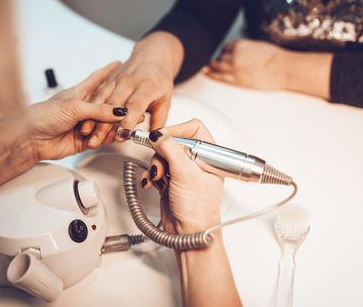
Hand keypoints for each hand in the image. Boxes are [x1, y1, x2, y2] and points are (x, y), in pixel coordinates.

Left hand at [24, 62, 128, 160]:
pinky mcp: (83, 141)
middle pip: (106, 104)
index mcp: (78, 94)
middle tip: (136, 102)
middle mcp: (83, 108)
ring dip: (118, 123)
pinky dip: (110, 137)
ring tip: (133, 120)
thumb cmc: (43, 116)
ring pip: (106, 123)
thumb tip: (119, 111)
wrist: (30, 138)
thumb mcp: (74, 107)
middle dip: (121, 103)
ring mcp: (84, 125)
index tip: (119, 63)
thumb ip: (98, 110)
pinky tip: (118, 135)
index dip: (108, 71)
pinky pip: (102, 138)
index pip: (97, 79)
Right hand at [79, 32, 183, 147]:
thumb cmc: (160, 79)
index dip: (127, 122)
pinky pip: (97, 94)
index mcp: (146, 87)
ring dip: (92, 118)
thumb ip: (159, 120)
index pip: (135, 106)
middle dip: (103, 125)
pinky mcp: (109, 79)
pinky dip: (89, 108)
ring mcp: (117, 79)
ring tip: (86, 134)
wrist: (152, 55)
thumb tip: (154, 138)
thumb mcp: (166, 100)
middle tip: (96, 141)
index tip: (121, 136)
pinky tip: (84, 120)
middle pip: (114, 106)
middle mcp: (130, 82)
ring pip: (101, 100)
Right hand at [140, 119, 223, 233]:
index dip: (177, 130)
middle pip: (174, 141)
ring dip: (156, 165)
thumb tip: (159, 135)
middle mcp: (197, 161)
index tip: (163, 136)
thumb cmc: (198, 210)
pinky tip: (154, 183)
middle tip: (161, 163)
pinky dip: (152, 175)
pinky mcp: (171, 181)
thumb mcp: (185, 174)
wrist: (189, 235)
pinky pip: (157, 169)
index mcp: (210, 156)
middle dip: (163, 152)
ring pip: (163, 155)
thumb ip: (171, 150)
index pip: (194, 128)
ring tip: (159, 178)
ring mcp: (183, 171)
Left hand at [206, 39, 291, 89]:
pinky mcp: (237, 80)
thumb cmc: (275, 57)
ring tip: (206, 68)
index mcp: (240, 45)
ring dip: (211, 67)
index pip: (226, 47)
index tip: (224, 53)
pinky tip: (207, 74)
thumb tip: (240, 52)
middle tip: (212, 61)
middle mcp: (235, 56)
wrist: (283, 69)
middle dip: (217, 59)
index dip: (225, 51)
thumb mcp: (258, 46)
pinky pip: (220, 78)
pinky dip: (212, 75)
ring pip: (217, 67)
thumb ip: (246, 48)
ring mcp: (235, 69)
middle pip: (220, 57)